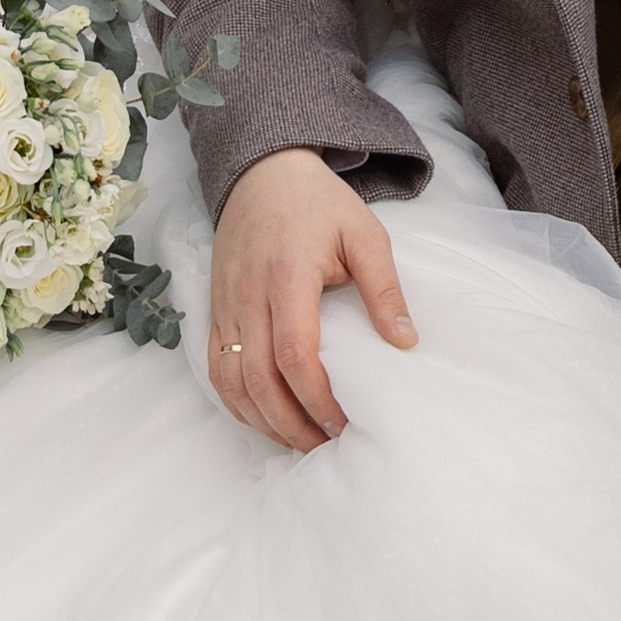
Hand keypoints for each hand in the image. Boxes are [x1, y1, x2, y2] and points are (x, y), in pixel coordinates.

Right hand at [208, 146, 416, 448]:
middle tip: (325, 447)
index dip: (317, 398)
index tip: (343, 423)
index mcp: (286, 276)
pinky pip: (216, 371)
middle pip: (259, 379)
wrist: (262, 173)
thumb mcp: (365, 234)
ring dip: (263, 421)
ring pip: (231, 382)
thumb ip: (384, 289)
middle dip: (291, 423)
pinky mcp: (215, 312)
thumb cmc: (318, 204)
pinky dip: (238, 404)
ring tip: (300, 442)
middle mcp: (247, 296)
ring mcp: (225, 306)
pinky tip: (266, 420)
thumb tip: (405, 342)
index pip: (293, 353)